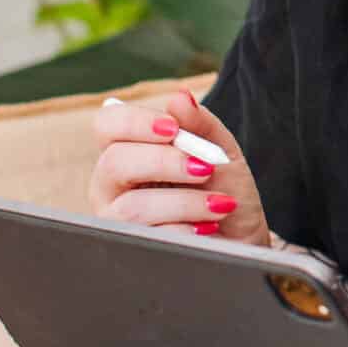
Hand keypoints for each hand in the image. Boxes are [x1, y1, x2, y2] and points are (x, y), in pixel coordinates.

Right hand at [90, 89, 271, 247]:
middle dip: (164, 162)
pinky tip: (207, 229)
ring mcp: (116, 220)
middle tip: (205, 168)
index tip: (173, 129)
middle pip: (114, 163)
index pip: (107, 124)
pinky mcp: (131, 249)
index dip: (134, 122)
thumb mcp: (220, 152)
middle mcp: (112, 184)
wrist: (240, 238)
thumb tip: (180, 97)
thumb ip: (200, 125)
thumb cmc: (223, 190)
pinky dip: (185, 230)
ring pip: (133, 207)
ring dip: (184, 202)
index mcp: (128, 150)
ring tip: (218, 205)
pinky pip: (148, 238)